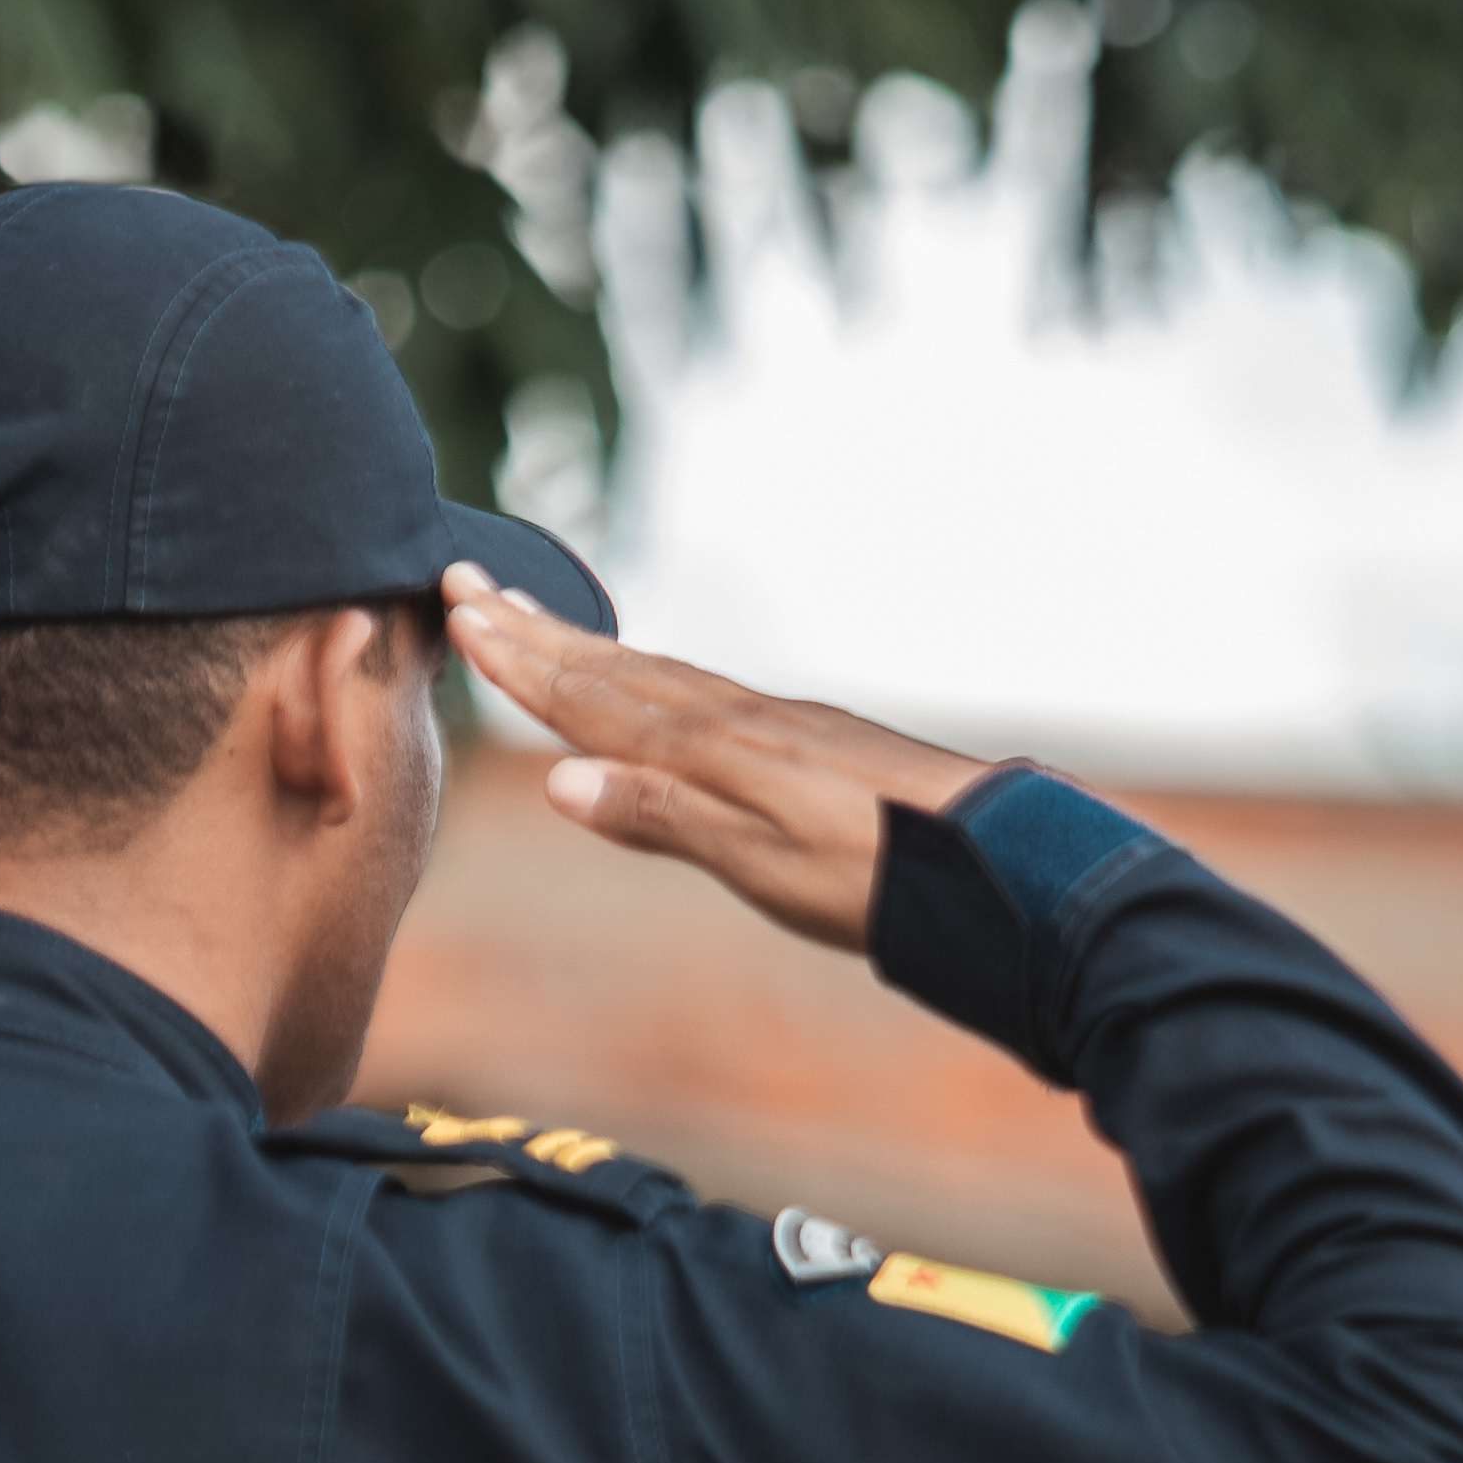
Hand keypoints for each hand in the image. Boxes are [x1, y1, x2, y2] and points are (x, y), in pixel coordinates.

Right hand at [440, 563, 994, 954]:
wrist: (998, 864)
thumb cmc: (881, 878)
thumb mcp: (763, 863)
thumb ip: (665, 816)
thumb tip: (561, 780)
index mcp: (714, 751)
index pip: (595, 699)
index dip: (524, 663)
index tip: (464, 615)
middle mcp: (739, 722)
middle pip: (618, 669)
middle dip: (539, 633)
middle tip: (470, 584)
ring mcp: (778, 725)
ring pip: (660, 676)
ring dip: (590, 648)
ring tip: (537, 620)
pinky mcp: (812, 740)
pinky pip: (703, 693)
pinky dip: (652, 677)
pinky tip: (654, 686)